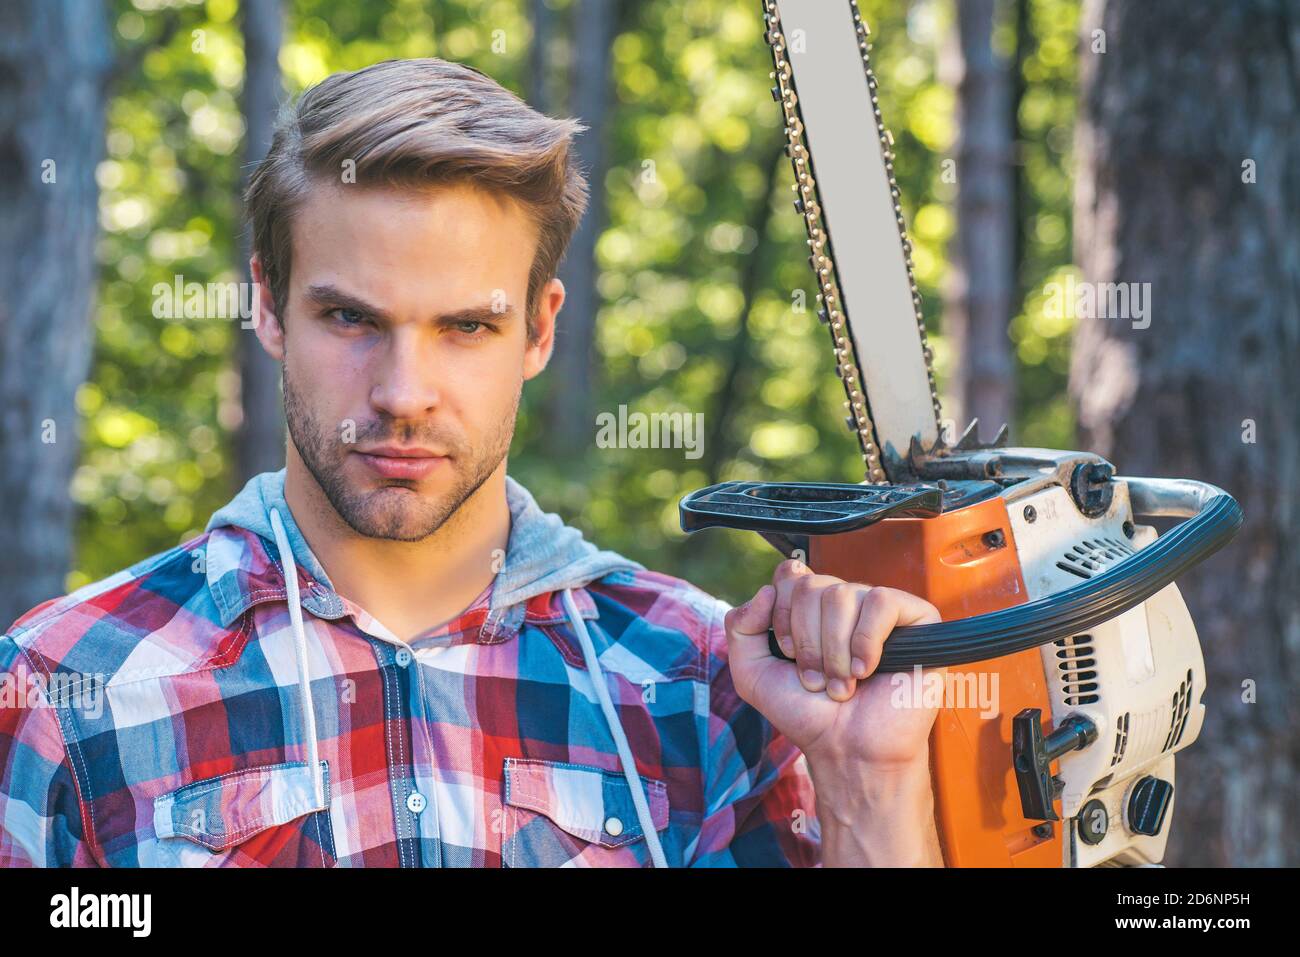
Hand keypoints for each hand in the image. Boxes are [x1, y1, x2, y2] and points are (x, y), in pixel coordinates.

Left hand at [723, 559, 944, 768]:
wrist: (847, 750)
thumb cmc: (807, 714)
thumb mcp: (752, 674)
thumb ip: (740, 628)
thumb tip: (767, 589)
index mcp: (812, 609)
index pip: (790, 575)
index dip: (782, 613)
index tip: (787, 652)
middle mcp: (846, 603)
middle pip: (812, 586)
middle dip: (806, 641)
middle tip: (817, 681)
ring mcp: (880, 611)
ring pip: (843, 594)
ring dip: (833, 650)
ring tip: (842, 685)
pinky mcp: (916, 620)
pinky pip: (882, 601)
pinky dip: (866, 640)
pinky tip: (866, 670)